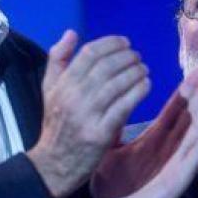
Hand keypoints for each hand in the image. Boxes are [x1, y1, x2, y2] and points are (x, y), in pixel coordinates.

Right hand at [27, 30, 150, 197]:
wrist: (53, 164)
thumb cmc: (56, 123)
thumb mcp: (50, 89)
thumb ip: (58, 59)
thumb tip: (71, 33)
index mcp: (62, 84)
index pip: (89, 54)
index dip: (111, 43)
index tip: (125, 42)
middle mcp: (73, 97)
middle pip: (106, 67)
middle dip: (127, 57)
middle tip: (138, 57)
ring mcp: (87, 116)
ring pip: (117, 85)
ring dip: (136, 72)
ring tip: (144, 69)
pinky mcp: (100, 134)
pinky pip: (124, 106)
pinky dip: (138, 91)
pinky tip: (146, 85)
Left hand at [93, 67, 197, 197]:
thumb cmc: (108, 187)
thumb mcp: (109, 150)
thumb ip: (114, 128)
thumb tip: (110, 102)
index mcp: (155, 140)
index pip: (176, 110)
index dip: (187, 90)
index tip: (197, 70)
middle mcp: (170, 149)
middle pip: (191, 116)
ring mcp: (176, 164)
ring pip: (197, 132)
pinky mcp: (177, 180)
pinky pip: (195, 155)